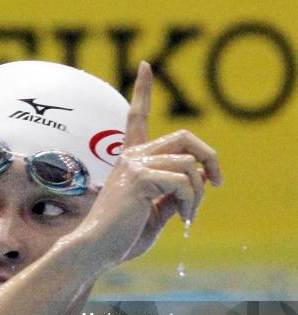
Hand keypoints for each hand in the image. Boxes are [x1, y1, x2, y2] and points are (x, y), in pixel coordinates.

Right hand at [83, 61, 222, 264]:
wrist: (96, 249)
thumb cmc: (121, 237)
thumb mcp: (154, 212)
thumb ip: (173, 194)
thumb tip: (201, 178)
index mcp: (130, 161)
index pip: (136, 118)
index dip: (142, 90)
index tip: (145, 66)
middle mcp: (131, 157)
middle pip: (184, 137)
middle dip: (209, 157)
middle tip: (218, 181)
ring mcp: (134, 165)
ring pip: (189, 165)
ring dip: (199, 194)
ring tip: (189, 216)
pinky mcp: (139, 178)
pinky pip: (184, 182)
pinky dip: (191, 203)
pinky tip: (183, 219)